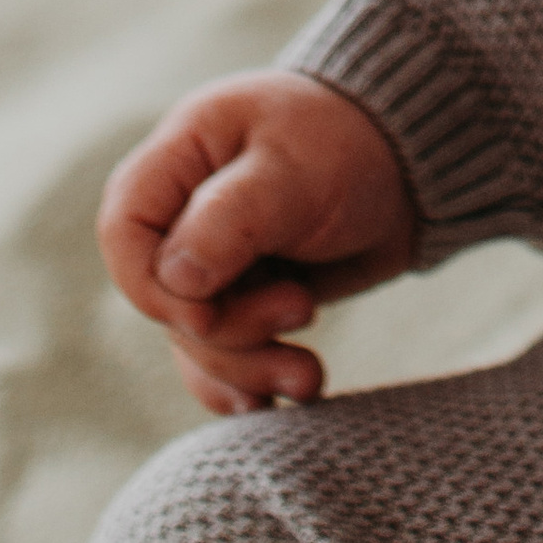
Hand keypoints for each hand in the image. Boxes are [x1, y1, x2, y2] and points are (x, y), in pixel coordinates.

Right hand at [98, 70, 416, 414]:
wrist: (419, 164)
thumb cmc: (355, 144)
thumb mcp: (296, 171)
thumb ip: (230, 220)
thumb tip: (174, 284)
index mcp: (185, 153)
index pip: (124, 231)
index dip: (152, 287)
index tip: (209, 311)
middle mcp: (188, 207)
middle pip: (165, 299)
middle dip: (228, 330)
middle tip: (302, 309)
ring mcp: (216, 255)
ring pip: (197, 338)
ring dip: (248, 366)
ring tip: (309, 377)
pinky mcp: (246, 293)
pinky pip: (223, 355)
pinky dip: (249, 380)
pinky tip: (282, 397)